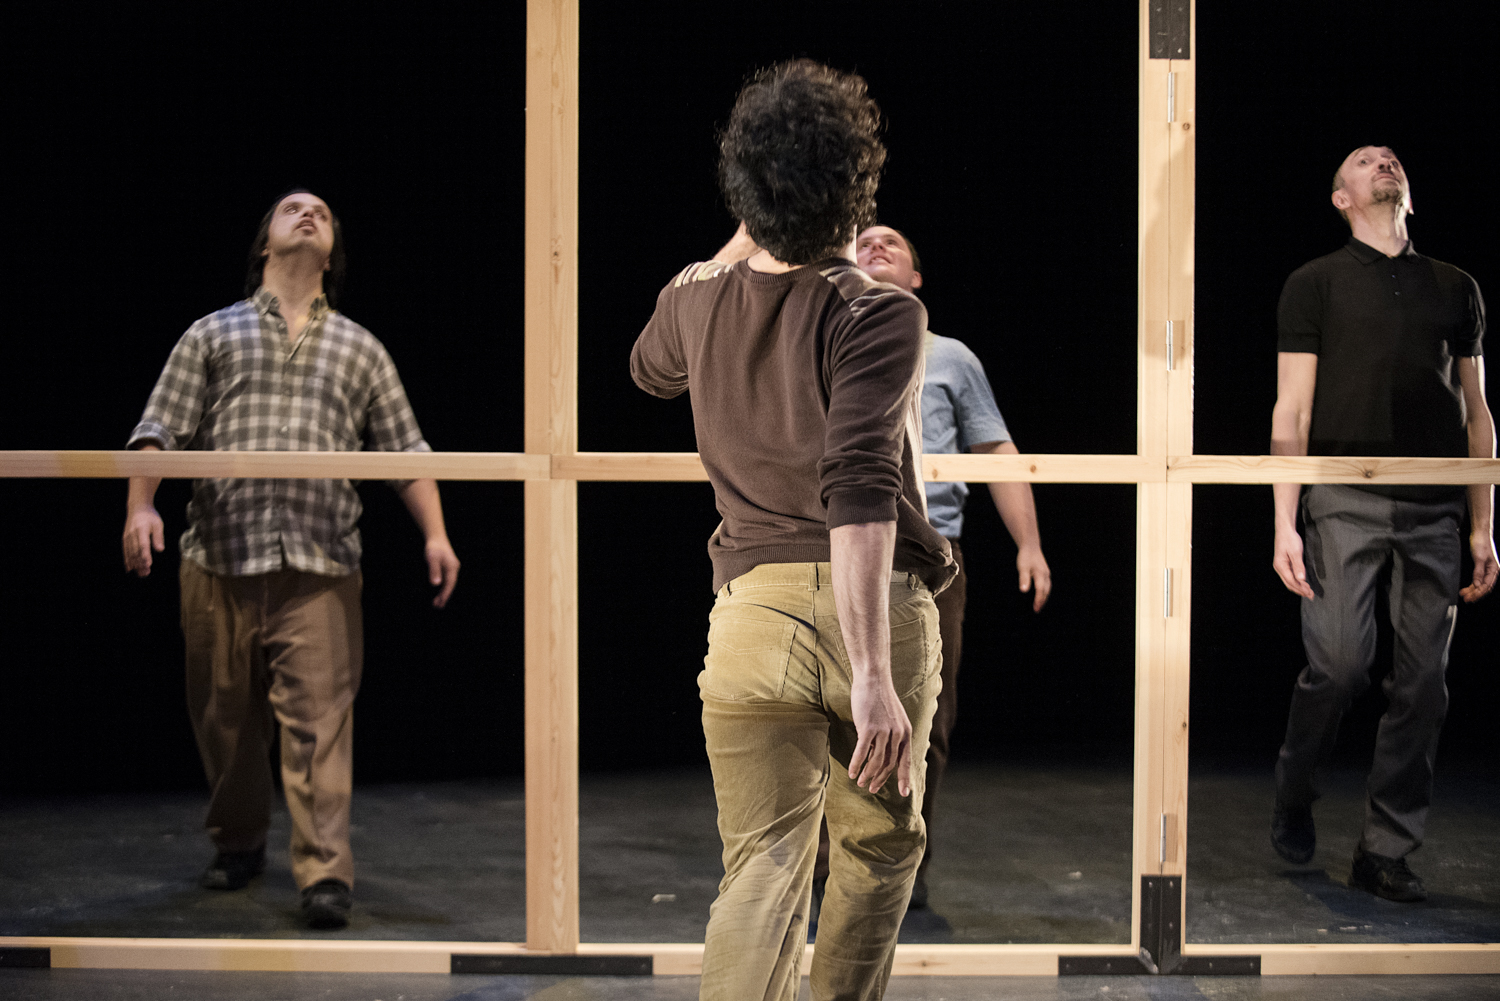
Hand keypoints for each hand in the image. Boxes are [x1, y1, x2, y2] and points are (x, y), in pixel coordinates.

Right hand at [123, 505, 164, 575]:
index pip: (143, 545)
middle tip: (146, 573)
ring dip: (135, 564)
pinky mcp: (125, 539)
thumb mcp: (158, 524)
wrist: (137, 508)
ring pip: (130, 553)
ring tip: (141, 574)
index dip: (145, 555)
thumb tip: (160, 550)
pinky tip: (130, 569)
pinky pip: (126, 552)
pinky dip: (128, 560)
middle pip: (135, 551)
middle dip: (140, 563)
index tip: (148, 565)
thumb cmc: (150, 517)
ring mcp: (127, 537)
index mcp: (141, 530)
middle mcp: (132, 534)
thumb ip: (159, 537)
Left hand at [424, 537, 460, 607]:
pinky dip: (443, 587)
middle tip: (437, 607)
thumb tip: (436, 584)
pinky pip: (447, 580)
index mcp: (452, 568)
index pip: (450, 584)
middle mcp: (454, 569)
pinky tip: (438, 591)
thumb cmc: (434, 547)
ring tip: (437, 603)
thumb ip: (434, 571)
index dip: (445, 594)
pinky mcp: (448, 567)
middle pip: (450, 585)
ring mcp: (452, 568)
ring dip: (443, 593)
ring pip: (449, 583)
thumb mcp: (432, 558)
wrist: (436, 537)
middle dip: (444, 596)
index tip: (440, 603)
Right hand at [848, 670, 913, 796]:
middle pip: (888, 764)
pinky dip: (856, 764)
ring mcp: (883, 731)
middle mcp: (897, 734)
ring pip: (876, 762)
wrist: (873, 679)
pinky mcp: (868, 728)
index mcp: (905, 732)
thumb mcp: (893, 718)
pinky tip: (851, 772)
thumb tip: (882, 753)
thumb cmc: (880, 698)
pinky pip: (862, 752)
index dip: (904, 778)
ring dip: (867, 774)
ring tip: (859, 782)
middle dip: (879, 779)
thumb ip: (891, 735)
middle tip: (870, 788)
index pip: (905, 760)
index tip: (904, 793)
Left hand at [1017, 545, 1051, 611]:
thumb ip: (1023, 578)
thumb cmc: (1025, 556)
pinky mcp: (1045, 573)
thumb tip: (1024, 591)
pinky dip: (1044, 592)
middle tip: (1036, 610)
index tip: (1035, 608)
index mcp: (1040, 574)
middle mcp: (1046, 575)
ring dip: (1044, 597)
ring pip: (1048, 588)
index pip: (1040, 590)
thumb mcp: (1022, 567)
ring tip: (1039, 605)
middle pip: (1046, 591)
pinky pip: (1047, 585)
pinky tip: (1040, 595)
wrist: (1031, 546)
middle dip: (1042, 601)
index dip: (1038, 600)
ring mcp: (1046, 574)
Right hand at [1272, 525, 1313, 598]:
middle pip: (1289, 583)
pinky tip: (1303, 584)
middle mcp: (1279, 568)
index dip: (1301, 588)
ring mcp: (1281, 566)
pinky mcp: (1284, 564)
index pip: (1291, 581)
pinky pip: (1290, 576)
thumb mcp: (1295, 552)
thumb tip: (1301, 579)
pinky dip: (1297, 582)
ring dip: (1299, 587)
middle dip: (1300, 590)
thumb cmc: (1290, 539)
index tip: (1310, 593)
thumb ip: (1298, 566)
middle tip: (1311, 596)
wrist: (1285, 530)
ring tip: (1308, 592)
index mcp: (1280, 566)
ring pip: (1289, 581)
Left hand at [1461, 531, 1497, 602]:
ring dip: (1473, 590)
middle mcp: (1492, 571)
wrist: (1479, 533)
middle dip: (1475, 593)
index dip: (1478, 593)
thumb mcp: (1479, 559)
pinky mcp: (1481, 567)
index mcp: (1494, 569)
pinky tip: (1468, 588)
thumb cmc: (1481, 543)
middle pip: (1484, 587)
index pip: (1487, 586)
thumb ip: (1478, 572)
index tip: (1469, 597)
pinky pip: (1478, 579)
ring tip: (1464, 594)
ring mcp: (1487, 569)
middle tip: (1465, 599)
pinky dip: (1472, 585)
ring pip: (1481, 584)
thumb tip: (1477, 585)